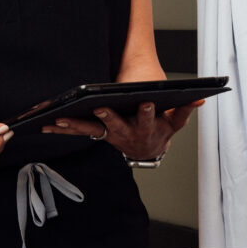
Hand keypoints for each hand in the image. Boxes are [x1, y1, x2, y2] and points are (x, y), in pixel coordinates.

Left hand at [42, 100, 203, 159]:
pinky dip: (64, 127)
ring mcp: (109, 135)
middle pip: (116, 125)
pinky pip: (78, 131)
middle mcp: (126, 134)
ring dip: (75, 125)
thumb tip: (199, 100)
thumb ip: (184, 110)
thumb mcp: (175, 121)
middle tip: (101, 109)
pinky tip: (47, 123)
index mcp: (146, 127)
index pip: (148, 117)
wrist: (148, 147)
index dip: (148, 111)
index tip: (146, 102)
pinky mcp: (97, 134)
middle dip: (109, 118)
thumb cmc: (160, 128)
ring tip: (58, 119)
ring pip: (91, 130)